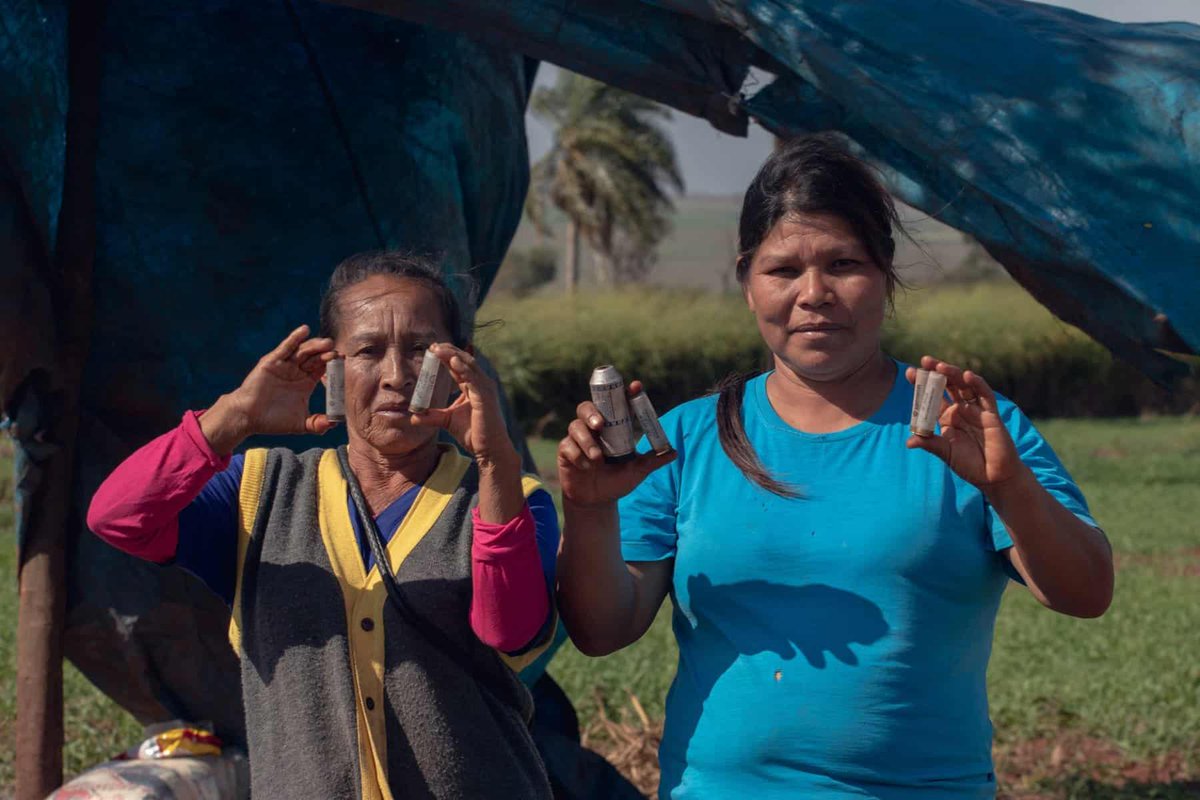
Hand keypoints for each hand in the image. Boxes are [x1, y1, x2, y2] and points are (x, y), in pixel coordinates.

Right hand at [202, 325, 337, 452]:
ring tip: (327, 343)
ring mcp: (285, 365)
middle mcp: (296, 371)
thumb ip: (317, 424)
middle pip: (315, 357)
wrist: (248, 418)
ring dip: (315, 345)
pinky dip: (294, 338)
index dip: (333, 364)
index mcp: (306, 382)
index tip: (344, 360)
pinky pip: (285, 348)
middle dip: (326, 353)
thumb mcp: (301, 423)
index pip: (323, 368)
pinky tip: (304, 330)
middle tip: (338, 352)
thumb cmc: (273, 420)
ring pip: (303, 351)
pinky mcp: (272, 361)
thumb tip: (334, 424)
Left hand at [408, 343, 517, 469]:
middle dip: (449, 351)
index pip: (460, 365)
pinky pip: (473, 378)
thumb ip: (432, 416)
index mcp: (474, 386)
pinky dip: (463, 368)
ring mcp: (485, 389)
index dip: (446, 356)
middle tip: (433, 345)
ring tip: (438, 349)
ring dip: (453, 355)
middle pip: (464, 360)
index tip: (431, 349)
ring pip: (468, 365)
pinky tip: (452, 361)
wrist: (489, 450)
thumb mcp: (447, 420)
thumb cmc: (473, 434)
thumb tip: (413, 416)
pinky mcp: (485, 397)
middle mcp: (481, 384)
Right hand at [558, 380, 674, 506]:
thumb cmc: (617, 482)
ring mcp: (578, 439)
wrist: (597, 502)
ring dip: (586, 441)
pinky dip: (578, 456)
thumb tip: (675, 452)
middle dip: (592, 413)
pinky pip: (568, 446)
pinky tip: (586, 468)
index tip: (636, 387)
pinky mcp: (566, 451)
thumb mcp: (637, 471)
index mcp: (612, 428)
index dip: (625, 393)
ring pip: (576, 426)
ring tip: (597, 459)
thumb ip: (653, 460)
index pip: (617, 404)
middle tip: (600, 425)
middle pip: (587, 407)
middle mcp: (594, 429)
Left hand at [905, 356, 1020, 487]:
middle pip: (947, 386)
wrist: (994, 477)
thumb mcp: (945, 453)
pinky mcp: (991, 414)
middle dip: (937, 372)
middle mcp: (960, 410)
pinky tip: (966, 375)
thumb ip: (930, 444)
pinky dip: (977, 384)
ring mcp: (976, 410)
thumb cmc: (969, 465)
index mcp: (946, 417)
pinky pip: (984, 395)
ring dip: (953, 374)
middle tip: (924, 361)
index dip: (922, 384)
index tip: (909, 372)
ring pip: (964, 386)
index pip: (932, 397)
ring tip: (940, 366)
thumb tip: (908, 442)